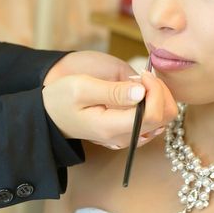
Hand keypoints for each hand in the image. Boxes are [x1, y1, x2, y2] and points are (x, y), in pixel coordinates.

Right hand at [42, 55, 176, 148]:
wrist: (48, 115)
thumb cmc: (60, 99)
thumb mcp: (81, 88)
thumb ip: (113, 90)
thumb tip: (142, 91)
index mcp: (112, 127)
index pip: (154, 115)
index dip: (156, 91)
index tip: (143, 74)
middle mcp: (124, 137)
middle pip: (164, 119)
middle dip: (161, 93)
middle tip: (145, 76)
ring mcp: (128, 138)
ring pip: (163, 120)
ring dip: (160, 97)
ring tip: (141, 81)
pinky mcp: (129, 133)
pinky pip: (154, 121)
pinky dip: (155, 103)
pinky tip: (141, 91)